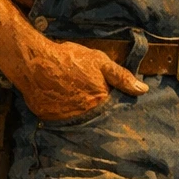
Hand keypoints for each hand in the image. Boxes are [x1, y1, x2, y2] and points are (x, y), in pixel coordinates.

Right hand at [15, 38, 147, 120]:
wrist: (35, 62)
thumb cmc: (70, 59)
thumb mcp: (100, 62)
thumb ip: (122, 77)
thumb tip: (143, 90)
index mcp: (99, 101)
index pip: (113, 112)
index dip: (113, 108)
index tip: (113, 105)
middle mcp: (83, 114)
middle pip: (95, 117)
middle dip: (96, 111)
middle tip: (88, 97)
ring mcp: (65, 118)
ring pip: (78, 119)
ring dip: (79, 112)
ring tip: (73, 98)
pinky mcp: (48, 118)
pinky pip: (60, 119)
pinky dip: (62, 112)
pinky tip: (60, 100)